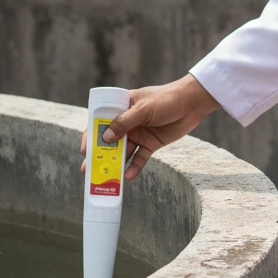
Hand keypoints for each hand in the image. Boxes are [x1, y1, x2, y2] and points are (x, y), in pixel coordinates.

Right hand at [80, 75, 220, 180]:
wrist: (192, 103)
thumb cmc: (166, 98)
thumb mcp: (143, 109)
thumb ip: (125, 122)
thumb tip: (105, 137)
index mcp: (122, 107)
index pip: (101, 121)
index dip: (91, 135)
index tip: (85, 150)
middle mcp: (129, 122)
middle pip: (110, 140)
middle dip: (99, 155)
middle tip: (88, 171)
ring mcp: (140, 133)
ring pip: (123, 152)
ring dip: (114, 164)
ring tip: (105, 179)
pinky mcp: (151, 144)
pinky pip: (140, 158)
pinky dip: (134, 167)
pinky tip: (128, 177)